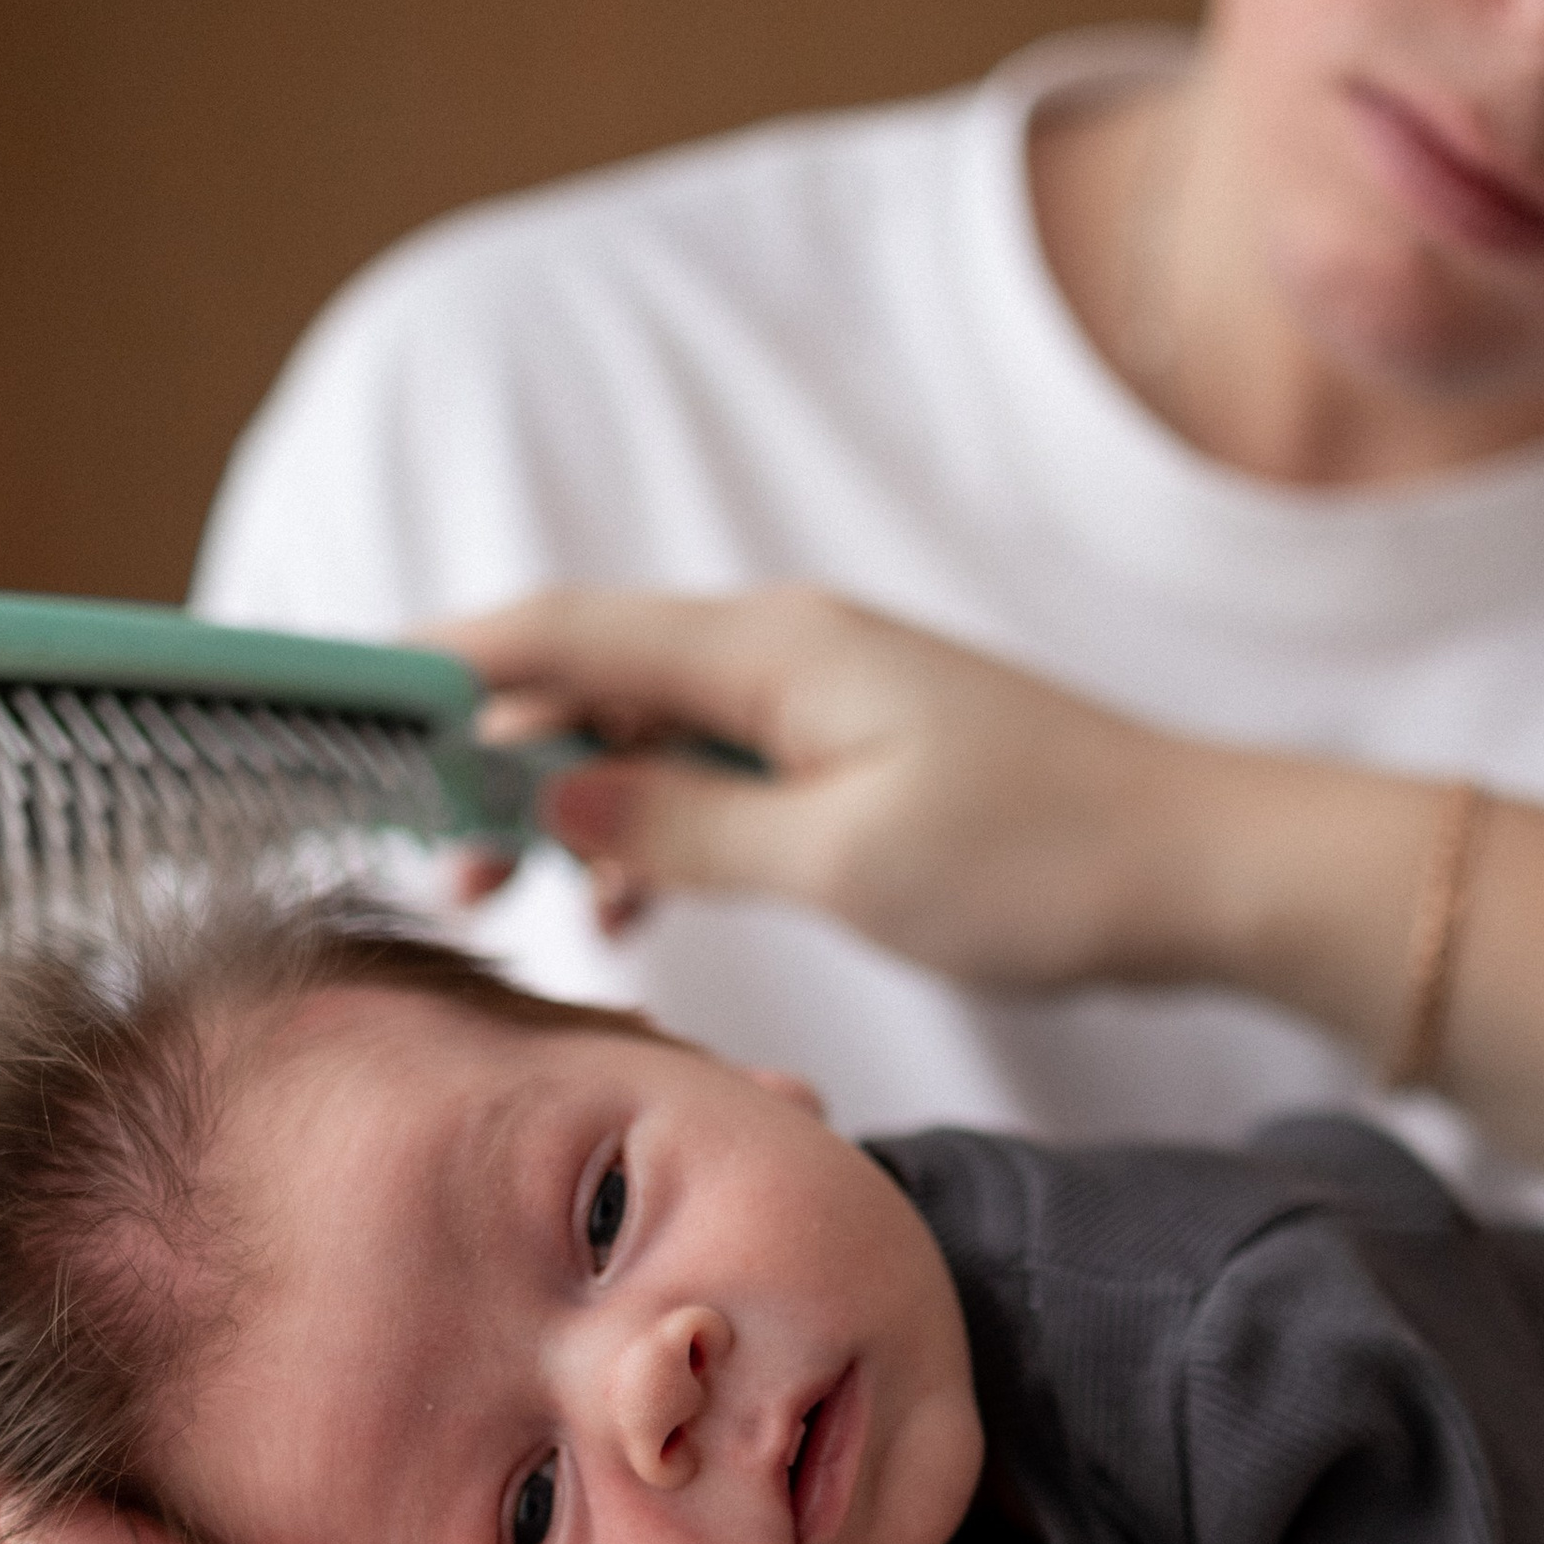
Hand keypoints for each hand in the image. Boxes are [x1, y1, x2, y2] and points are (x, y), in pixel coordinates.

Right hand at [431, 583, 1197, 982]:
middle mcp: (782, 649)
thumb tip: (550, 798)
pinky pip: (708, 774)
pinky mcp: (850, 755)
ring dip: (567, 809)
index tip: (338, 711)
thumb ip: (682, 827)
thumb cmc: (1044, 860)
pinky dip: (650, 831)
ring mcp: (818, 699)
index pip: (558, 631)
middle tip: (434, 874)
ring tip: (516, 910)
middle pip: (586, 677)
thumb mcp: (843, 860)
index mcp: (770, 648)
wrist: (1205, 867)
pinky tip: (630, 911)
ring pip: (643, 734)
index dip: (439, 665)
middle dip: (489, 761)